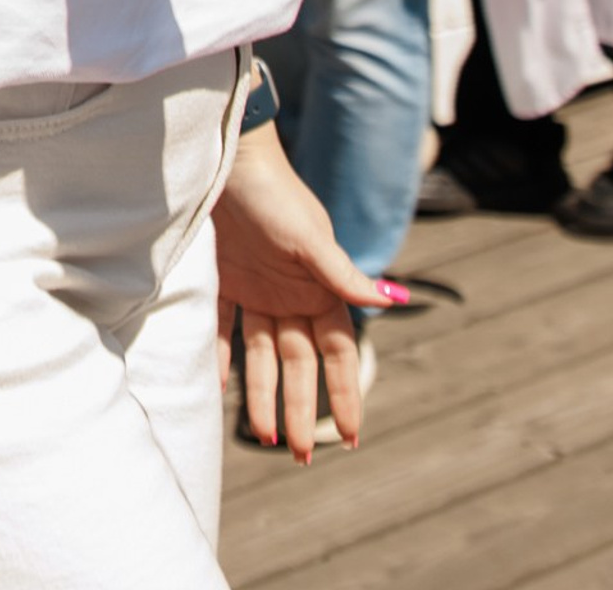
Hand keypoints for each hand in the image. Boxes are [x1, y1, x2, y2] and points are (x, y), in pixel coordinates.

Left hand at [215, 124, 394, 460]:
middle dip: (301, 408)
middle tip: (301, 456)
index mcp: (320, 289)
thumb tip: (392, 301)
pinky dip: (222, 359)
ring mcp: (257, 290)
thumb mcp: (311, 237)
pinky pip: (223, 329)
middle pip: (299, 364)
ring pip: (263, 355)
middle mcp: (291, 296)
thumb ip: (343, 275)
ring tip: (262, 437)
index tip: (352, 437)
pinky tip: (220, 390)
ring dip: (263, 394)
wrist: (225, 158)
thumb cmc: (274, 193)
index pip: (338, 353)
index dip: (346, 393)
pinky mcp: (223, 280)